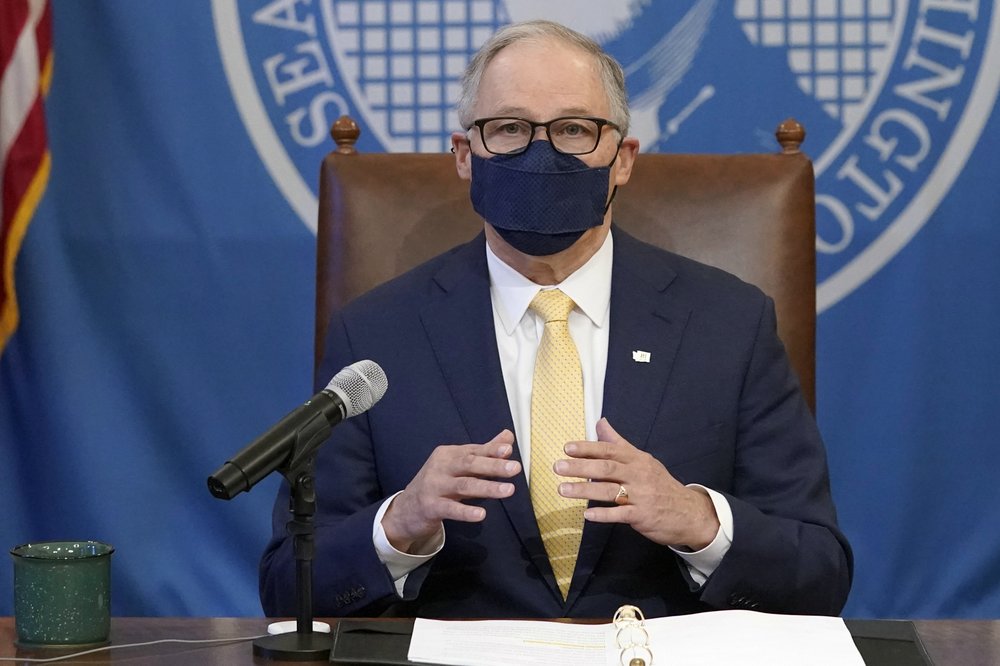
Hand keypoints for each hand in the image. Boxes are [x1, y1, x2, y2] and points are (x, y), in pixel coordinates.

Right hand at [381, 430, 520, 552]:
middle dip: (493, 466)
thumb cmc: (438, 485)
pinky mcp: (429, 507)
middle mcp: (440, 467)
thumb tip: (508, 437)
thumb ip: (483, 452)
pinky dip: (466, 511)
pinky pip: (450, 509)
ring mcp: (433, 486)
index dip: (492, 450)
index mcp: (448, 454)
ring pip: (463, 486)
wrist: (406, 509)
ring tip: (508, 490)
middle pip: (469, 464)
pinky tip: (481, 514)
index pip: (473, 451)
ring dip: (487, 487)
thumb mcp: (458, 467)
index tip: (509, 450)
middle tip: (515, 468)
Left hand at [554, 418, 719, 549]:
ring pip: (609, 490)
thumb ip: (618, 443)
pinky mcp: (643, 515)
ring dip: (584, 490)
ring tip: (563, 489)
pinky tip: (587, 514)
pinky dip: (604, 514)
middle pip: (606, 468)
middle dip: (580, 467)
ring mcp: (641, 495)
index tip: (567, 448)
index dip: (587, 448)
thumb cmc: (660, 484)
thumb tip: (600, 422)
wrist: (689, 512)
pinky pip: (620, 514)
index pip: (609, 450)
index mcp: (637, 459)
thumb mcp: (642, 460)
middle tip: (558, 467)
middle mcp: (638, 474)